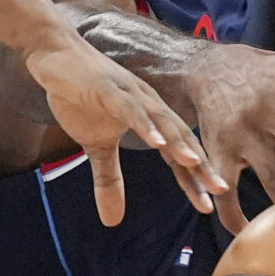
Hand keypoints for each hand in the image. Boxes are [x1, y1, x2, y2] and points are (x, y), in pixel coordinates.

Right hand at [24, 37, 227, 225]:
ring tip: (196, 165)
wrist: (55, 53)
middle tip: (220, 190)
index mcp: (149, 118)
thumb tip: (112, 221)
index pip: (178, 152)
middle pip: (181, 138)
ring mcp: (131, 95)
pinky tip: (157, 141)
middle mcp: (149, 105)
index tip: (210, 204)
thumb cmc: (79, 95)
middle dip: (201, 166)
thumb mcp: (94, 145)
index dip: (194, 178)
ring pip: (162, 122)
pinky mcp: (109, 88)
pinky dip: (146, 125)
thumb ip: (108, 181)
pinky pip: (131, 108)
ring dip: (180, 144)